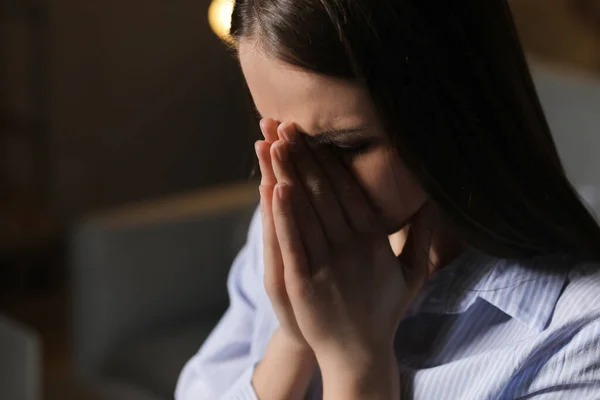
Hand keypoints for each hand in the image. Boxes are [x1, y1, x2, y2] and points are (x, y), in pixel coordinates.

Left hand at [264, 121, 435, 376]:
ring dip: (290, 174)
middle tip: (288, 124)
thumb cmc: (384, 310)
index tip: (314, 134)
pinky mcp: (306, 282)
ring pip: (307, 211)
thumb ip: (423, 236)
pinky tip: (275, 188)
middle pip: (325, 192)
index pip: (349, 190)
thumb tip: (435, 203)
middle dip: (304, 156)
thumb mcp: (413, 273)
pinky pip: (295, 242)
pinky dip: (284, 215)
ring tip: (275, 142)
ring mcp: (328, 264)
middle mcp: (352, 246)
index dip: (330, 160)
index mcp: (374, 239)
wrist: (361, 353)